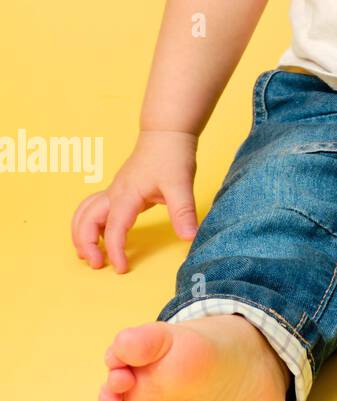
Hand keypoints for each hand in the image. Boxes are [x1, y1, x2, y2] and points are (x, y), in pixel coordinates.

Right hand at [70, 130, 199, 272]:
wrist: (167, 132)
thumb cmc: (172, 155)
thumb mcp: (181, 184)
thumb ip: (183, 212)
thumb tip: (189, 237)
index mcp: (127, 195)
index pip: (114, 229)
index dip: (115, 251)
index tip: (122, 268)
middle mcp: (114, 194)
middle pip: (86, 221)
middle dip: (85, 245)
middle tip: (98, 264)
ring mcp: (114, 191)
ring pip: (84, 214)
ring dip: (82, 234)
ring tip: (91, 254)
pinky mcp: (119, 190)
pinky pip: (93, 209)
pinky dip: (90, 224)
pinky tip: (102, 235)